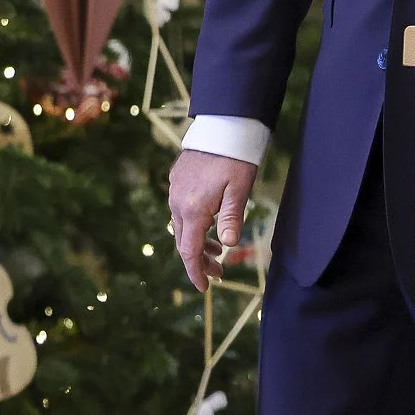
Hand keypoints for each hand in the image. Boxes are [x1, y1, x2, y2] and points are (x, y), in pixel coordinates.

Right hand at [167, 148, 255, 291]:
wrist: (221, 125)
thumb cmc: (235, 159)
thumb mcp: (239, 190)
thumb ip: (232, 218)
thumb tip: (228, 245)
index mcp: (193, 209)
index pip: (190, 251)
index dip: (196, 272)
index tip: (204, 288)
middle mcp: (178, 202)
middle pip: (184, 242)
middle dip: (200, 260)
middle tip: (219, 272)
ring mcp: (175, 190)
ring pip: (183, 226)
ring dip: (199, 242)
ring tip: (220, 250)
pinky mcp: (177, 180)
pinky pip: (181, 210)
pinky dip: (195, 224)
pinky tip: (210, 223)